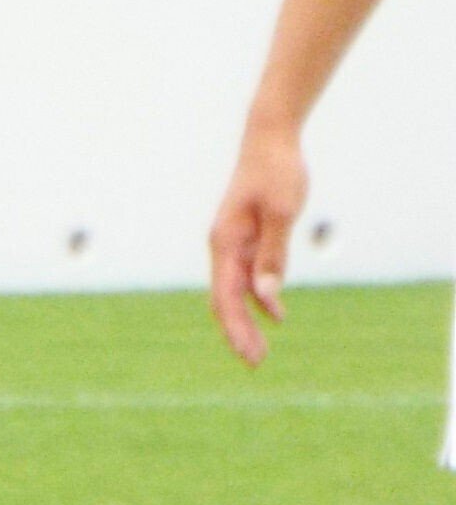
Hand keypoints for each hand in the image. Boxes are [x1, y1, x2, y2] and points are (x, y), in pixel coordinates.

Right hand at [207, 124, 310, 365]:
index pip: (226, 297)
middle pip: (226, 301)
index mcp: (225, 243)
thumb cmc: (276, 172)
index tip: (248, 355)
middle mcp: (223, 248)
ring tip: (261, 351)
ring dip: (248, 321)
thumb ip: (273, 255)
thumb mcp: (282, 213)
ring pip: (236, 292)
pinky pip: (249, 277)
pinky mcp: (247, 239)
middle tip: (254, 364)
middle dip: (239, 334)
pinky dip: (261, 299)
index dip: (236, 329)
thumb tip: (266, 297)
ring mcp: (233, 245)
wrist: (269, 141)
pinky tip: (277, 315)